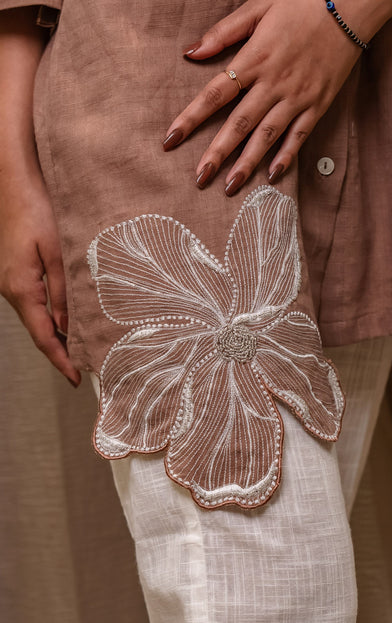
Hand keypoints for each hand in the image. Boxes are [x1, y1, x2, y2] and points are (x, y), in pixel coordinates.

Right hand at [0, 174, 80, 386]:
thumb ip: (64, 291)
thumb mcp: (59, 252)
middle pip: (39, 331)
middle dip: (61, 352)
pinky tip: (67, 320)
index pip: (43, 336)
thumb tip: (68, 324)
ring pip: (37, 318)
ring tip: (82, 349)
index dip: (60, 360)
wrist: (14, 184)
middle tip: (85, 368)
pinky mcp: (16, 274)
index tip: (77, 379)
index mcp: (21, 289)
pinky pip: (34, 303)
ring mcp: (11, 283)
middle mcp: (12, 290)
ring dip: (57, 335)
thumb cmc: (37, 211)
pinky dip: (51, 317)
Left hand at [163, 0, 384, 195]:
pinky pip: (299, 136)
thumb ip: (223, 33)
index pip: (214, 93)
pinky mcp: (317, 104)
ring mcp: (297, 97)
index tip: (170, 139)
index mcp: (254, 58)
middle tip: (199, 178)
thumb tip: (191, 53)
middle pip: (239, 124)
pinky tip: (272, 176)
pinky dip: (286, 157)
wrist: (351, 4)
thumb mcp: (258, 7)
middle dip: (217, 153)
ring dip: (247, 163)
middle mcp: (273, 82)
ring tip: (229, 187)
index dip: (190, 118)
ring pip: (267, 136)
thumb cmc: (300, 3)